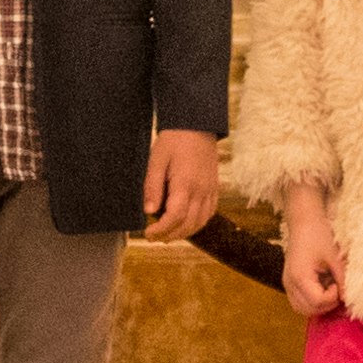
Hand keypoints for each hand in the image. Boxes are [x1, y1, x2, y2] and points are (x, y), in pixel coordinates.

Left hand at [144, 127, 225, 242]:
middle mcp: (201, 190)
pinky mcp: (215, 189)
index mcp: (185, 183)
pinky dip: (198, 223)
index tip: (147, 233)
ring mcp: (210, 190)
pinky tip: (186, 223)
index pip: (174, 217)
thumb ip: (152, 187)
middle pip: (188, 224)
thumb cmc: (174, 140)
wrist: (197, 125)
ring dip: (184, 233)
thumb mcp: (156, 160)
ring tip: (167, 233)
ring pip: (200, 222)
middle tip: (154, 236)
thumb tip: (149, 211)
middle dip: (170, 235)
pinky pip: (209, 213)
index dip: (160, 230)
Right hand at [277, 190, 344, 317]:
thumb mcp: (334, 257)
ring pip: (302, 309)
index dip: (332, 298)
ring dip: (318, 305)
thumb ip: (342, 279)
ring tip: (329, 288)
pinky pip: (299, 301)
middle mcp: (290, 283)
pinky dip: (312, 301)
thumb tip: (349, 298)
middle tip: (336, 289)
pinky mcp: (289, 282)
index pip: (317, 302)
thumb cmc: (319, 234)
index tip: (339, 284)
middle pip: (308, 310)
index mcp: (300, 277)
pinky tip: (322, 286)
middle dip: (326, 305)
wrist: (304, 221)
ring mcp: (287, 283)